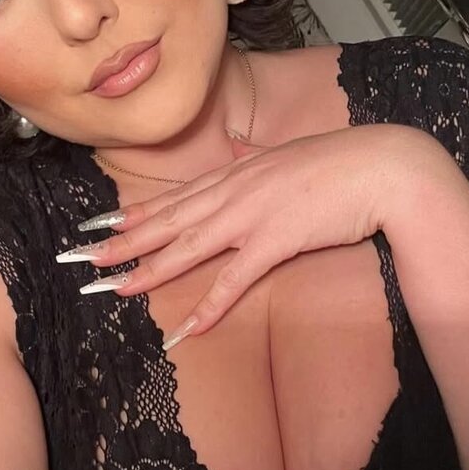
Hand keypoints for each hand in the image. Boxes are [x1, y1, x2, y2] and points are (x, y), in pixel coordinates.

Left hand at [62, 123, 443, 347]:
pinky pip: (235, 279)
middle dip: (123, 242)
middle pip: (168, 222)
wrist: (383, 166)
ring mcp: (252, 215)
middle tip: (85, 259)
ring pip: (188, 247)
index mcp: (235, 172)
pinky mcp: (277, 240)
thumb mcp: (286, 152)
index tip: (99, 226)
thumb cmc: (339, 160)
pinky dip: (210, 304)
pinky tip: (187, 327)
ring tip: (115, 288)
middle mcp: (234, 191)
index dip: (134, 214)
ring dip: (149, 270)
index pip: (174, 198)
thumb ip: (255, 151)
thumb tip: (237, 142)